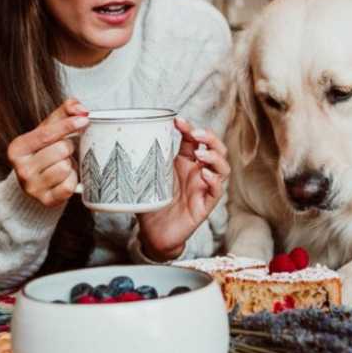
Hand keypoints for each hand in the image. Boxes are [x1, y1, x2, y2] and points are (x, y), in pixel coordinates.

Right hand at [6, 99, 88, 206]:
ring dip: (70, 164)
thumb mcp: (49, 128)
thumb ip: (64, 112)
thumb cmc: (44, 151)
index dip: (67, 125)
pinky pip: (69, 186)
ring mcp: (32, 188)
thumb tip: (80, 108)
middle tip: (62, 151)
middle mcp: (21, 170)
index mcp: (17, 148)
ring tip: (62, 164)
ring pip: (65, 168)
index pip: (45, 134)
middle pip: (60, 150)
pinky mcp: (46, 201)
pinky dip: (72, 180)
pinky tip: (64, 178)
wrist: (36, 181)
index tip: (84, 119)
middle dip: (68, 147)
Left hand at [136, 117, 229, 260]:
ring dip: (214, 158)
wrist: (153, 233)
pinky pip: (216, 191)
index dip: (189, 127)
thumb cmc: (151, 204)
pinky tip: (203, 175)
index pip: (194, 139)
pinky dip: (213, 181)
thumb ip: (145, 161)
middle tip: (196, 134)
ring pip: (222, 168)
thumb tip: (128, 140)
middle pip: (216, 149)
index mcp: (184, 162)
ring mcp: (203, 188)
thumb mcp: (147, 177)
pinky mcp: (205, 205)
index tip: (177, 119)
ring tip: (200, 155)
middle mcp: (197, 173)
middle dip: (210, 137)